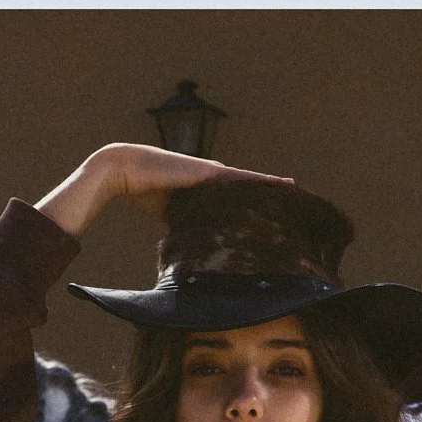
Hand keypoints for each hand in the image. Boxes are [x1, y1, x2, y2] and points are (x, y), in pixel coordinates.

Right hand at [101, 143, 296, 229]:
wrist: (128, 171)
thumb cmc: (142, 192)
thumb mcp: (168, 216)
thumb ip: (182, 227)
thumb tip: (190, 250)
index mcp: (203, 189)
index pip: (233, 197)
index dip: (251, 203)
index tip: (268, 211)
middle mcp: (211, 178)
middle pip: (246, 187)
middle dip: (267, 193)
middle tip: (291, 202)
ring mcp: (213, 173)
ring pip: (249, 181)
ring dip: (271, 186)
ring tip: (294, 190)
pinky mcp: (211, 172)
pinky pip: (244, 178)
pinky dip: (263, 182)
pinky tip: (281, 185)